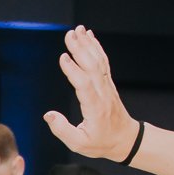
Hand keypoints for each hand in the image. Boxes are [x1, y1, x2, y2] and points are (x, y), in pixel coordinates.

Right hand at [43, 26, 142, 161]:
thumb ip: (62, 130)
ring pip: (98, 61)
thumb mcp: (79, 144)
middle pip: (91, 67)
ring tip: (78, 30)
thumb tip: (48, 115)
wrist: (125, 139)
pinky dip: (96, 47)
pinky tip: (89, 36)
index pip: (84, 85)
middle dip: (80, 49)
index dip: (73, 71)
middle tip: (69, 35)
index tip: (63, 57)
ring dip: (87, 44)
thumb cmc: (101, 143)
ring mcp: (107, 86)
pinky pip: (102, 61)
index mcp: (94, 108)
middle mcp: (102, 93)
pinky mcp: (107, 83)